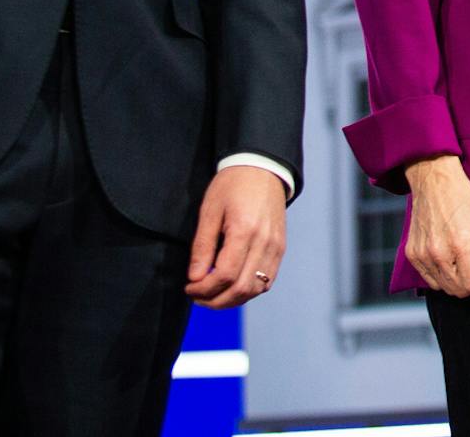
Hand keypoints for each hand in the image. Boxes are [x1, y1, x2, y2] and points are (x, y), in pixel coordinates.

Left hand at [186, 165, 288, 307]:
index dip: (204, 289)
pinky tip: (232, 286)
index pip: (224, 275)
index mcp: (245, 230)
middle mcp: (265, 242)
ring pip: (255, 289)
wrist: (263, 169)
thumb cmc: (233, 186)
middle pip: (241, 289)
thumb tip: (196, 278)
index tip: (189, 288)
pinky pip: (266, 281)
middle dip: (215, 301)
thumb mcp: (209, 211)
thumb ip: (202, 247)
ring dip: (232, 300)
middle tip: (197, 297)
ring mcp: (276, 247)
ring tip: (213, 295)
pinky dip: (248, 290)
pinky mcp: (280, 248)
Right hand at [403, 154, 469, 297]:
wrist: (434, 181)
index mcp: (460, 246)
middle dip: (469, 284)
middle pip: (457, 291)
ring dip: (454, 281)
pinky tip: (445, 257)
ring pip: (442, 288)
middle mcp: (439, 254)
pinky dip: (439, 275)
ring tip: (459, 259)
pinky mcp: (411, 254)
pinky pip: (428, 279)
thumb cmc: (463, 200)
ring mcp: (422, 255)